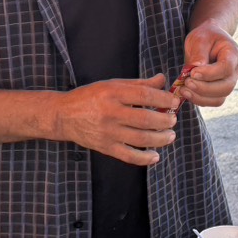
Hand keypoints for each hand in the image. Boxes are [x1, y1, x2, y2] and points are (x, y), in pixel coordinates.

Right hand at [54, 75, 178, 166]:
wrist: (63, 116)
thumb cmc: (91, 97)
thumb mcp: (112, 85)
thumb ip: (139, 84)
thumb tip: (162, 80)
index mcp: (113, 93)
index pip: (145, 95)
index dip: (163, 99)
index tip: (174, 102)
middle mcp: (110, 112)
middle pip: (146, 119)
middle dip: (165, 120)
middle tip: (173, 120)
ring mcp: (108, 132)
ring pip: (141, 138)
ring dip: (161, 139)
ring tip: (170, 135)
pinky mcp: (105, 147)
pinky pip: (129, 156)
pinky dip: (145, 158)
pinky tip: (155, 156)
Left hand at [179, 24, 237, 107]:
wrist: (210, 40)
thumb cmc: (206, 37)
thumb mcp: (200, 38)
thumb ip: (199, 52)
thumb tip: (196, 69)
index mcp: (233, 54)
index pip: (226, 68)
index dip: (209, 74)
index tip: (192, 72)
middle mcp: (236, 71)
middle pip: (226, 87)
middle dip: (204, 88)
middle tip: (186, 83)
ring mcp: (229, 83)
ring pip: (219, 99)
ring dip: (200, 97)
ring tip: (183, 89)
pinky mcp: (220, 91)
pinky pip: (213, 101)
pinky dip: (199, 100)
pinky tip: (186, 92)